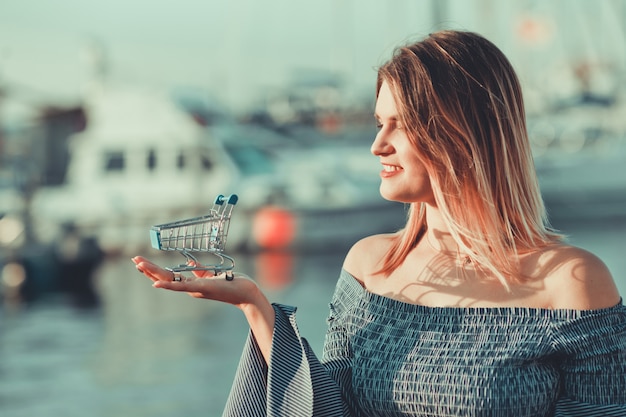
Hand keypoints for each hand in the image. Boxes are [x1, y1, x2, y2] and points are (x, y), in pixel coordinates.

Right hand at [131, 256, 260, 308]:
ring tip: (139, 265)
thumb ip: (200, 270)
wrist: (245, 293)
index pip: (168, 276)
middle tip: (134, 259)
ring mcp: (194, 289)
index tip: (141, 262)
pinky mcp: (202, 288)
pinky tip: (156, 284)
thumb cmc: (231, 284)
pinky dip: (168, 285)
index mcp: (191, 284)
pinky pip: (182, 286)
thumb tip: (191, 262)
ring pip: (169, 281)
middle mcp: (190, 288)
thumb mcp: (212, 275)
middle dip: (148, 269)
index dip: (154, 270)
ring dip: (152, 273)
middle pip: (164, 278)